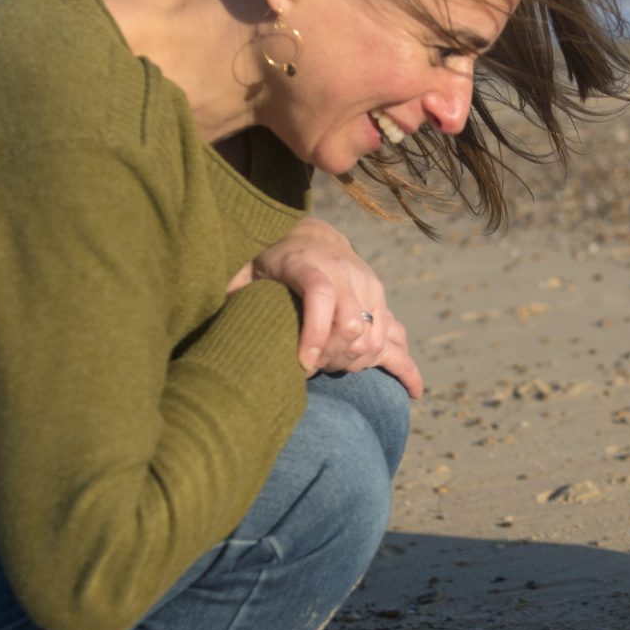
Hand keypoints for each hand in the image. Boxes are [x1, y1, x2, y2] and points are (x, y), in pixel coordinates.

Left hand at [249, 217, 423, 396]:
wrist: (310, 238)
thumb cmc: (270, 260)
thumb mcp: (245, 269)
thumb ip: (233, 292)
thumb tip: (217, 320)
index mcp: (310, 263)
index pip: (322, 296)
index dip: (315, 334)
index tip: (302, 366)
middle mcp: (346, 273)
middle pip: (352, 326)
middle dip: (331, 358)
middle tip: (310, 370)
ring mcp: (369, 288)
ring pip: (374, 338)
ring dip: (354, 364)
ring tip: (331, 369)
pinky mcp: (381, 301)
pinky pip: (398, 339)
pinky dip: (401, 366)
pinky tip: (412, 391)